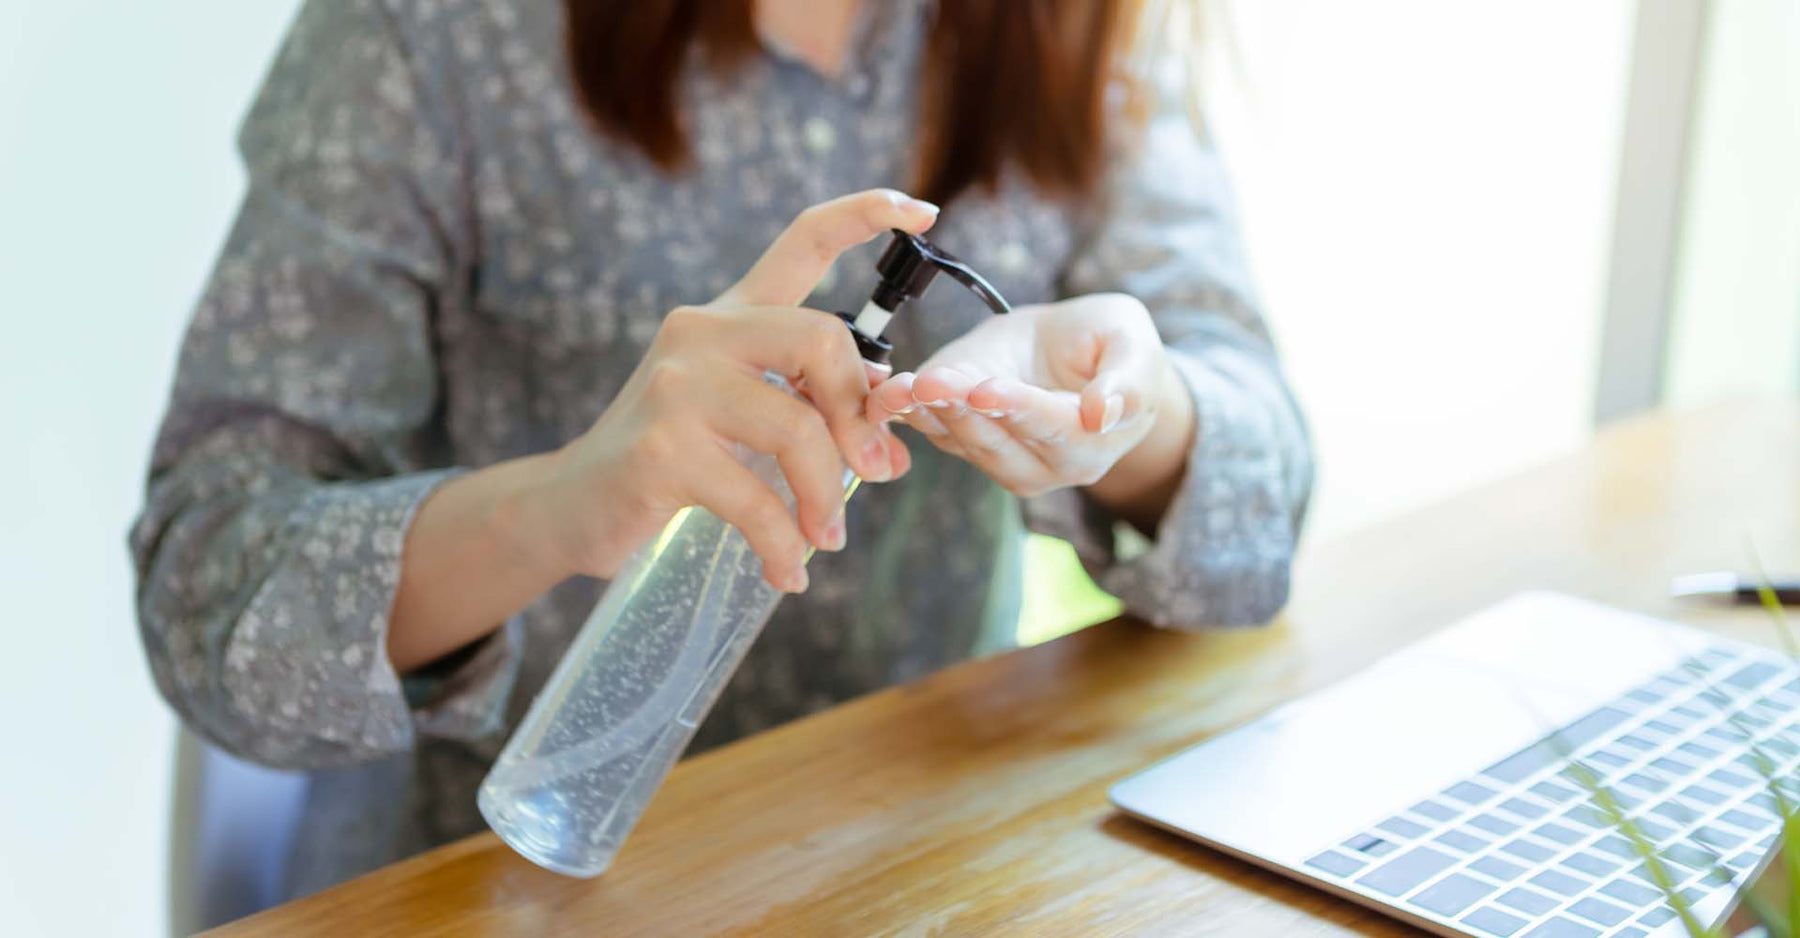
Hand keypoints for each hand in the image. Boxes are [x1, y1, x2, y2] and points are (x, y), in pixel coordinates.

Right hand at [513, 190, 934, 591]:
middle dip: (858, 415)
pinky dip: (783, 546)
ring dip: (825, 498)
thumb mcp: (745, 424)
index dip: (866, 215)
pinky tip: (787, 572)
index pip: (803, 242)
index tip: (925, 210)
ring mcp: (677, 386)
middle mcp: (701, 331)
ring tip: (823, 539)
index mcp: (730, 314)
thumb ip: (813, 418)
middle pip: (821, 338)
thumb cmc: (669, 461)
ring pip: (797, 430)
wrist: (572, 506)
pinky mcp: (662, 448)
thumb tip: (890, 453)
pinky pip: (757, 500)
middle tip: (871, 474)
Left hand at [867, 292, 1194, 525]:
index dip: (1020, 409)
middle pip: (998, 442)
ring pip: (959, 440)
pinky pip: (930, 427)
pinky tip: (882, 391)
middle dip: (961, 411)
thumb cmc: (1111, 346)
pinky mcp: (960, 437)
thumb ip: (1128, 381)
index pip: (1054, 429)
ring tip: (902, 386)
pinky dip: (902, 410)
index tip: (986, 388)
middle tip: (931, 383)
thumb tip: (1101, 414)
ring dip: (927, 413)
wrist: (1074, 349)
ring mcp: (997, 456)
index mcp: (1090, 444)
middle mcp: (1043, 465)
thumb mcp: (1133, 344)